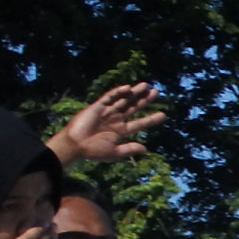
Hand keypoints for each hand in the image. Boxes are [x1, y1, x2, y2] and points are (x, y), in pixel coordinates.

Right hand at [52, 83, 166, 167]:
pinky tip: (128, 88)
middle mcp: (115, 119)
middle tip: (156, 92)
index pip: (139, 123)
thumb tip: (145, 148)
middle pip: (133, 107)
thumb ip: (129, 149)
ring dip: (134, 93)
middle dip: (144, 100)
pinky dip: (117, 92)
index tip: (163, 115)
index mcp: (120, 131)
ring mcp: (106, 112)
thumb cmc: (93, 151)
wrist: (75, 146)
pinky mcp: (96, 107)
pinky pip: (109, 97)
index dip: (151, 119)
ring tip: (146, 85)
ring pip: (123, 100)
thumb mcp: (115, 152)